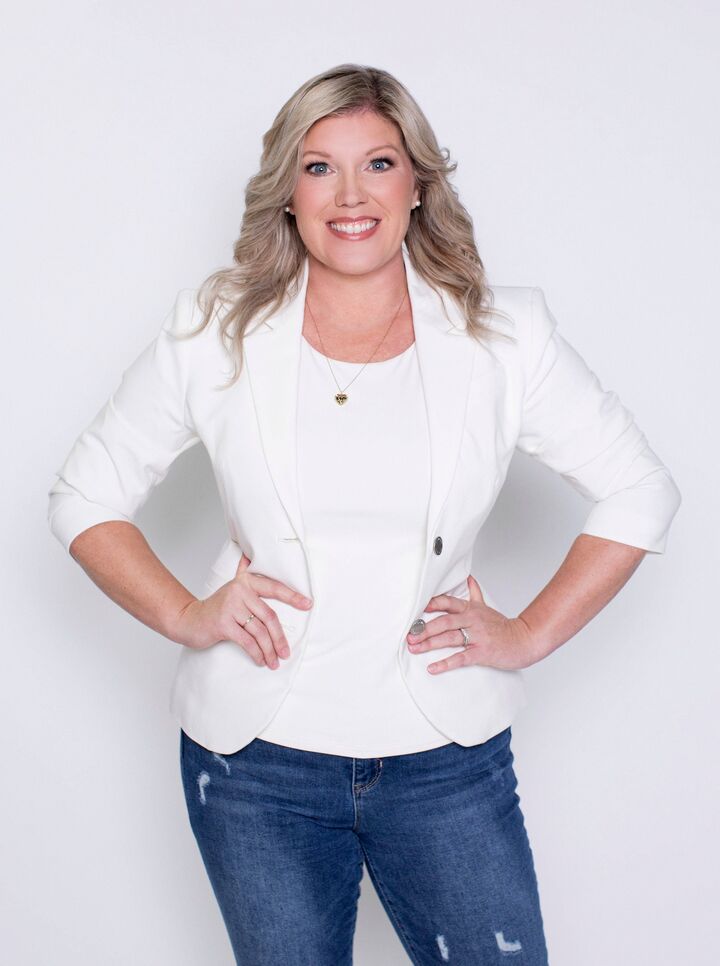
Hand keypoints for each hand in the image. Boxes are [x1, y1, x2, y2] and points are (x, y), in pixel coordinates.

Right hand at [173, 552, 312, 668]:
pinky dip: (257, 653)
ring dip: (269, 650)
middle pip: (269, 616)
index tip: (308, 604)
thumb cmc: (215, 607)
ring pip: (259, 631)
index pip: (273, 588)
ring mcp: (230, 607)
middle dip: (280, 638)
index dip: (292, 597)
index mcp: (245, 582)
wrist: (189, 620)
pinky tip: (261, 660)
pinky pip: (247, 641)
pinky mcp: (223, 624)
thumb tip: (248, 554)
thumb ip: (242, 572)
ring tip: (274, 662)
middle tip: (286, 652)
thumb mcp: (231, 588)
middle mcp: (239, 591)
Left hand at [406, 575, 539, 672]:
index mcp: (472, 609)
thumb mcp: (487, 607)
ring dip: (430, 644)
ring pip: (449, 638)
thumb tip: (468, 578)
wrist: (524, 640)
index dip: (432, 604)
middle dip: (424, 628)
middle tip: (409, 635)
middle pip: (444, 621)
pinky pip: (460, 658)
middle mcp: (473, 620)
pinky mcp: (481, 653)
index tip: (416, 609)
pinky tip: (433, 668)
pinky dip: (445, 664)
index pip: (448, 603)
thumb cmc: (503, 626)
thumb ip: (475, 594)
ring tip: (414, 648)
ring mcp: (477, 636)